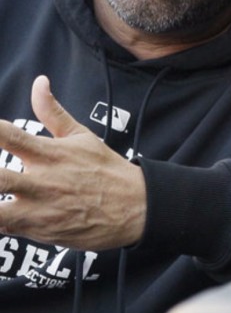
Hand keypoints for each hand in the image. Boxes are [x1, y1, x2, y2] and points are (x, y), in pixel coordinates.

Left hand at [0, 76, 145, 249]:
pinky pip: (4, 229)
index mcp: (50, 153)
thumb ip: (52, 112)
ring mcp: (38, 209)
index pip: (9, 136)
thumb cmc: (106, 169)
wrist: (134, 207)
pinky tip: (3, 213)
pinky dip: (0, 221)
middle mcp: (41, 181)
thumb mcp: (82, 136)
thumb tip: (39, 82)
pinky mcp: (38, 231)